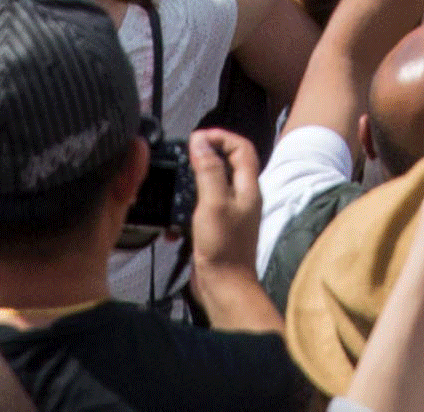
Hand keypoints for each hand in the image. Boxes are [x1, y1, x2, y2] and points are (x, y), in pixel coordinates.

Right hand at [185, 128, 262, 290]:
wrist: (223, 287)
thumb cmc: (224, 249)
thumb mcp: (213, 202)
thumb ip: (208, 170)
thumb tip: (200, 141)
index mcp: (248, 187)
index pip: (242, 148)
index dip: (222, 137)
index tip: (199, 138)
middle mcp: (242, 198)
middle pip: (227, 163)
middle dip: (206, 156)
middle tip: (186, 155)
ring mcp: (230, 213)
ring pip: (212, 185)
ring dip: (193, 183)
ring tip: (177, 185)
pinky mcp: (216, 228)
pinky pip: (201, 208)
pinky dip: (187, 209)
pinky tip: (175, 222)